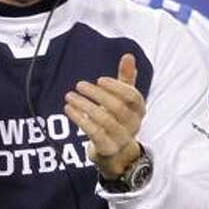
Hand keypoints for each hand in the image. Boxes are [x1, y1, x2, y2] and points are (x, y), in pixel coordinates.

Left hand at [65, 53, 145, 178]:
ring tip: (69, 96)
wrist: (116, 153)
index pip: (133, 97)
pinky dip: (80, 119)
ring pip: (104, 120)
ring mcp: (121, 138)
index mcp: (139, 110)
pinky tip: (69, 109)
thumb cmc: (118, 119)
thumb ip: (126, 78)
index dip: (116, 87)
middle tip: (79, 85)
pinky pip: (94, 133)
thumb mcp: (124, 100)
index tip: (99, 79)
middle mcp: (133, 124)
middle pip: (118, 107)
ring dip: (84, 106)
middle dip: (97, 95)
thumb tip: (128, 55)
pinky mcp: (107, 148)